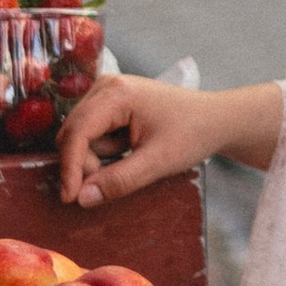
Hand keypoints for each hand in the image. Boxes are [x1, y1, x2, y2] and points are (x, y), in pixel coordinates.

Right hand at [58, 74, 276, 207]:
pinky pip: (94, 134)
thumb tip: (82, 198)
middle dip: (86, 165)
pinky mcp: (111, 104)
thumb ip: (119, 180)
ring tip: (132, 161)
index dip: (70, 168)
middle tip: (109, 185)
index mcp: (116, 93)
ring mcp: (107, 93)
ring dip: (97, 159)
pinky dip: (105, 152)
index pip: (77, 133)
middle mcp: (106, 86)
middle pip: (74, 134)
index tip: (69, 199)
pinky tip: (130, 152)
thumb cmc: (192, 134)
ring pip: (82, 136)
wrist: (216, 119)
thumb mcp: (158, 162)